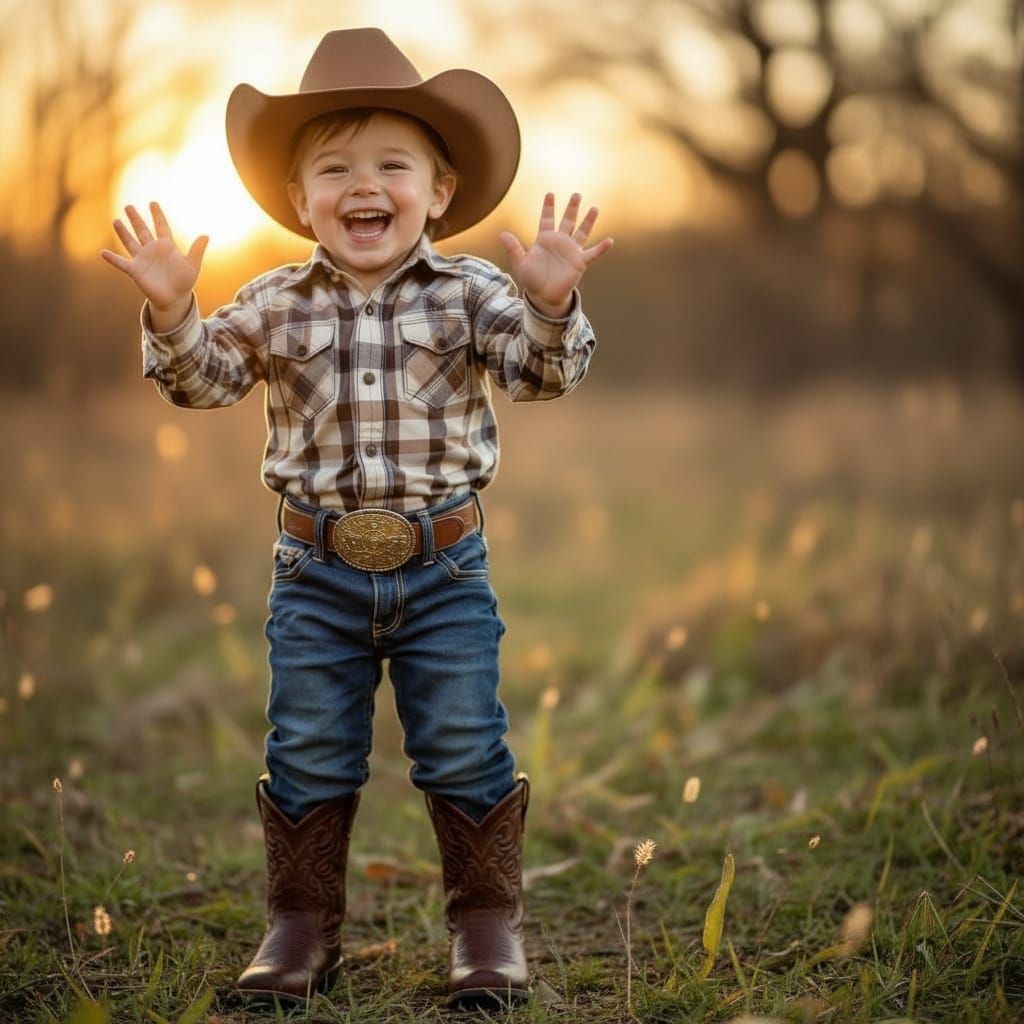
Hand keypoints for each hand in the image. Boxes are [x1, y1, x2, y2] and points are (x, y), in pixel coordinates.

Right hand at [100, 202, 207, 324]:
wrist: (174, 299)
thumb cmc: (184, 282)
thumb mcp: (192, 265)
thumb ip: (197, 250)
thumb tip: (206, 235)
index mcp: (166, 247)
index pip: (161, 227)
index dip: (157, 215)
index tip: (153, 203)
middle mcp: (152, 250)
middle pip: (142, 231)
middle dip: (136, 219)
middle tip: (128, 206)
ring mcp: (142, 259)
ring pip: (130, 242)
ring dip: (123, 232)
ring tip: (116, 221)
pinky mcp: (135, 271)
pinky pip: (121, 263)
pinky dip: (112, 258)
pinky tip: (103, 253)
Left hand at [499, 193, 612, 317]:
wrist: (544, 295)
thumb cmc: (532, 279)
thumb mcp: (520, 263)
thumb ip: (513, 248)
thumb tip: (502, 234)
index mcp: (545, 239)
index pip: (547, 219)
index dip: (549, 207)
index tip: (550, 194)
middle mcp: (560, 242)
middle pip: (567, 221)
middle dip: (572, 208)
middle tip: (577, 194)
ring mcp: (571, 251)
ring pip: (582, 232)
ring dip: (588, 221)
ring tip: (594, 209)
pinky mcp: (580, 262)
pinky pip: (592, 253)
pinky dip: (601, 248)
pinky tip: (609, 241)